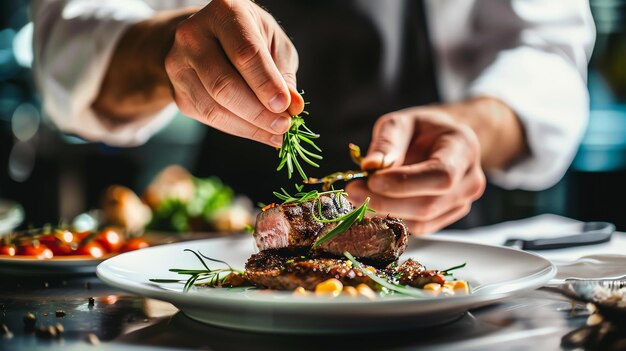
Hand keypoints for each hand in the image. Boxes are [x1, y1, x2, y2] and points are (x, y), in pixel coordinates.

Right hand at [165, 0, 303, 146]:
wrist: (210, 39)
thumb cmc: (250, 38)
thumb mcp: (274, 44)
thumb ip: (283, 74)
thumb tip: (293, 107)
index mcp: (224, 13)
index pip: (245, 53)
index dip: (265, 83)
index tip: (285, 106)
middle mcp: (193, 35)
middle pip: (223, 84)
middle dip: (258, 112)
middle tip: (283, 126)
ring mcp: (178, 64)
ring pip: (214, 107)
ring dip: (249, 126)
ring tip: (276, 134)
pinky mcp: (178, 92)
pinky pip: (209, 118)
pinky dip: (238, 129)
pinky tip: (259, 131)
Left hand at [345, 107, 485, 234]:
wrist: (442, 142)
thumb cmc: (422, 130)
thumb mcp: (402, 123)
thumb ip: (387, 141)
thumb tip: (370, 165)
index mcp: (463, 149)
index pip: (441, 175)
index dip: (405, 183)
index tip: (372, 180)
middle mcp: (470, 181)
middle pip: (429, 204)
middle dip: (387, 202)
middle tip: (353, 192)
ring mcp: (461, 203)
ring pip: (422, 221)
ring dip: (385, 213)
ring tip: (358, 197)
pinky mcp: (447, 217)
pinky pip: (419, 228)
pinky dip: (392, 220)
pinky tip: (372, 207)